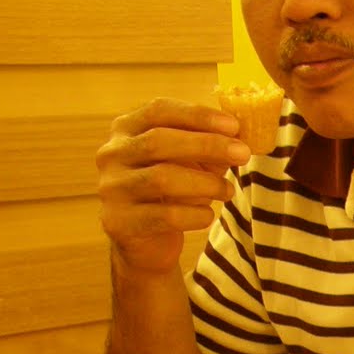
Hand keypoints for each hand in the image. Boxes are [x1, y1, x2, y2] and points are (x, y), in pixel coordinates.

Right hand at [97, 99, 249, 274]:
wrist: (146, 242)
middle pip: (159, 141)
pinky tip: (208, 216)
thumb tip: (239, 136)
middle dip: (207, 145)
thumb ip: (210, 146)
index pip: (159, 111)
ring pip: (162, 178)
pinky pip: (165, 215)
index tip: (235, 125)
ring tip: (228, 191)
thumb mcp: (191, 163)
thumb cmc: (172, 192)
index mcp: (126, 129)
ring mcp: (111, 188)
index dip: (198, 115)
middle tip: (243, 154)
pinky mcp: (119, 221)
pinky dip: (195, 215)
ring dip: (206, 183)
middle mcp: (111, 154)